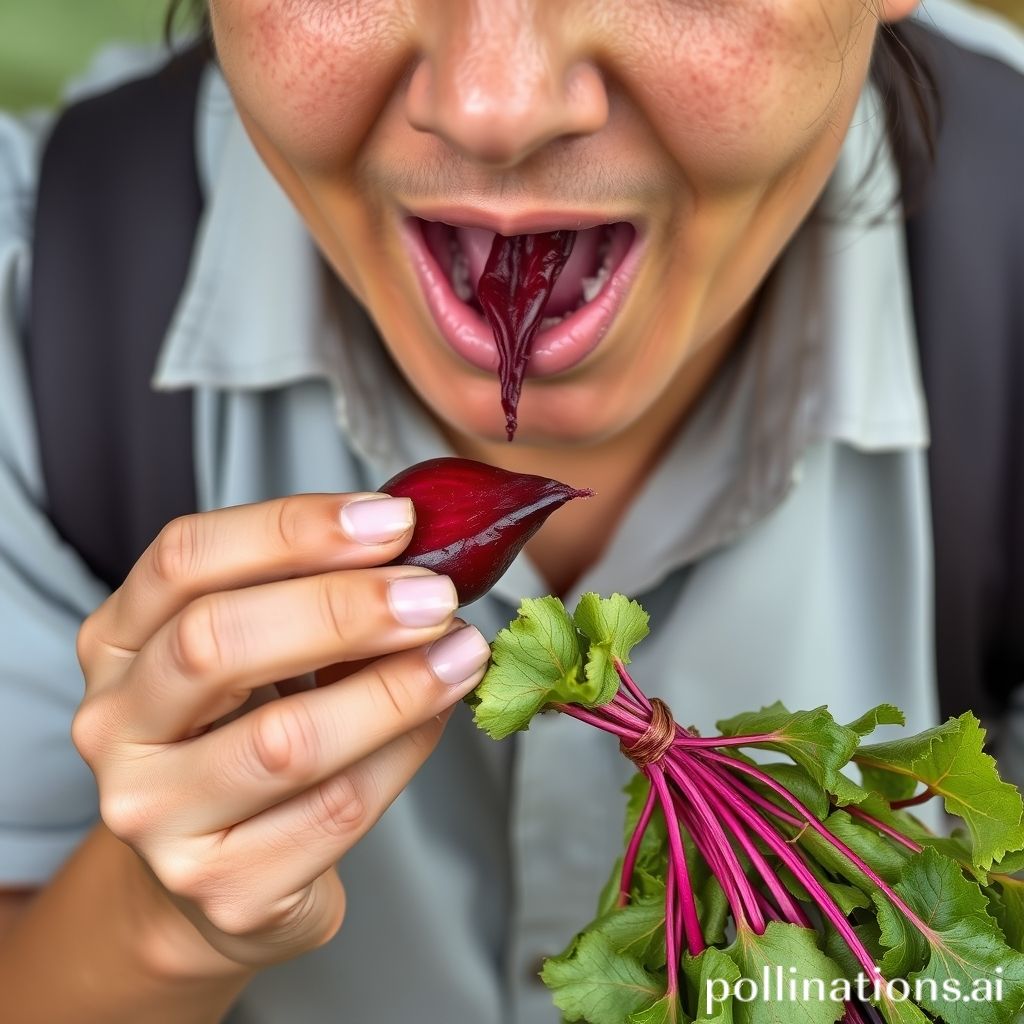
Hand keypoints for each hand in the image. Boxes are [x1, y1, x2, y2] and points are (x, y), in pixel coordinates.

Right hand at [71, 493, 489, 971]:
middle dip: (343, 608)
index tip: (395, 520)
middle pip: (216, 641)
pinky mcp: (223, 887)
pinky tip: (437, 717)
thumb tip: (418, 555)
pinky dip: (403, 752)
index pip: (185, 557)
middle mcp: (115, 726)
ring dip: (394, 687)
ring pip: (285, 741)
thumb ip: (314, 595)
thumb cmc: (246, 732)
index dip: (293, 529)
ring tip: (461, 653)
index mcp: (116, 641)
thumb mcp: (257, 649)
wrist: (215, 872)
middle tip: (434, 595)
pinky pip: (335, 810)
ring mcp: (158, 816)